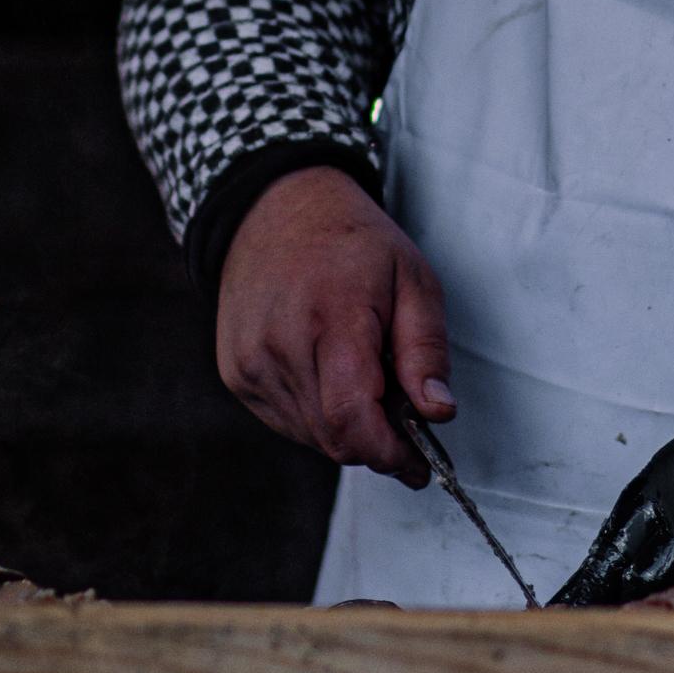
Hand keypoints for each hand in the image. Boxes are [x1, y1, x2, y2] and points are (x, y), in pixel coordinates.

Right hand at [213, 165, 450, 482]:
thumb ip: (426, 350)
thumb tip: (438, 412)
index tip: (418, 464)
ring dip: (346, 426)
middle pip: (334, 437)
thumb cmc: (352, 241)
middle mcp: (279, 345)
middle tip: (402, 410)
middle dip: (376, 441)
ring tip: (363, 375)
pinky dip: (316, 414)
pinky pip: (285, 421)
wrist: (277, 209)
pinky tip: (328, 372)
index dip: (390, 454)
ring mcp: (249, 363)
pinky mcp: (235, 372)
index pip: (353, 419)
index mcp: (331, 318)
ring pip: (310, 436)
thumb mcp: (413, 279)